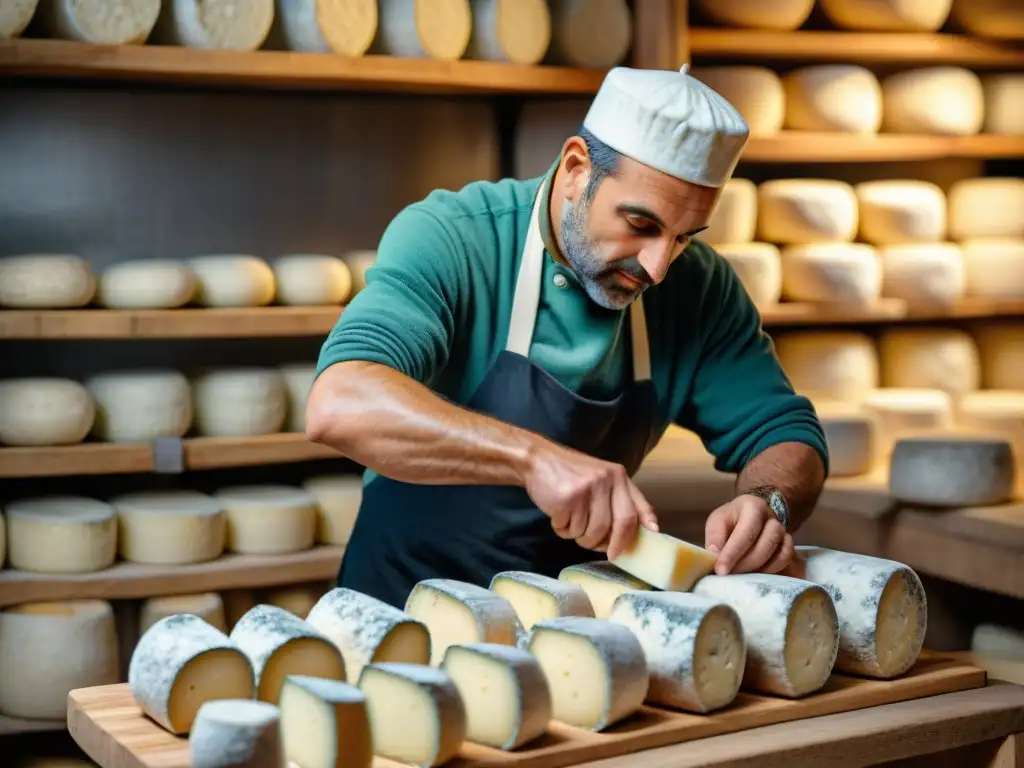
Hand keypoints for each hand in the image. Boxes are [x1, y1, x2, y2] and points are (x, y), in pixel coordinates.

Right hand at [524, 440, 658, 560]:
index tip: (624, 552)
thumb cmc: (572, 474)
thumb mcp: (602, 479)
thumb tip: (651, 529)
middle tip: (599, 549)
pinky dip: (562, 530)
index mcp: (618, 476)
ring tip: (571, 522)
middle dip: (605, 544)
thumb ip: (624, 500)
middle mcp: (606, 480)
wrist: (538, 460)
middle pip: (614, 527)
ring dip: (579, 536)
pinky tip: (558, 515)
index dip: (632, 536)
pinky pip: (569, 530)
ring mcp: (586, 489)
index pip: (634, 511)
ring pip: (590, 533)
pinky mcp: (566, 498)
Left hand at [704, 494, 792, 574]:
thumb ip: (715, 538)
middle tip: (730, 574)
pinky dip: (772, 570)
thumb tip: (715, 556)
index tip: (721, 570)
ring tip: (742, 575)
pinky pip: (786, 560)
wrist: (748, 518)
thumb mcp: (717, 523)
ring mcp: (783, 531)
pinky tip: (757, 573)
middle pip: (766, 543)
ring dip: (760, 568)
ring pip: (780, 553)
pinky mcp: (788, 545)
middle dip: (746, 563)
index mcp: (753, 506)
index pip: (746, 532)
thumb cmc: (730, 521)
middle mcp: (772, 517)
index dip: (733, 553)